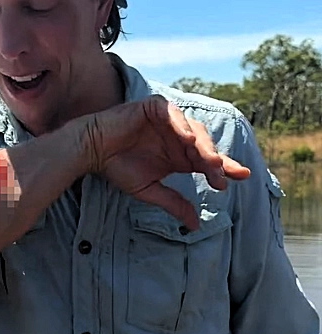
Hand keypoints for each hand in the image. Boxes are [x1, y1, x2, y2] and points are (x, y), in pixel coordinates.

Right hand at [80, 95, 251, 229]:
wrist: (91, 150)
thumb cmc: (117, 167)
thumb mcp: (149, 190)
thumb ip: (173, 203)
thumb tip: (195, 226)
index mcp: (180, 155)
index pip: (208, 161)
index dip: (225, 167)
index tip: (242, 176)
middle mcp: (178, 137)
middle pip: (205, 146)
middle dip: (214, 160)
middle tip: (219, 174)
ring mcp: (168, 121)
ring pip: (193, 129)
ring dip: (202, 145)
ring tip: (208, 160)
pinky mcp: (154, 107)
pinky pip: (172, 113)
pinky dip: (180, 124)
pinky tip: (186, 139)